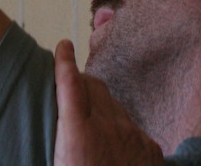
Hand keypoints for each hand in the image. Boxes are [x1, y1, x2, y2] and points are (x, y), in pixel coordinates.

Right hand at [53, 40, 163, 165]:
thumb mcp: (61, 162)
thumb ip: (62, 136)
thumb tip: (49, 124)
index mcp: (79, 133)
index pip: (71, 85)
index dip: (65, 63)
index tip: (64, 46)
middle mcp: (107, 128)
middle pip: (95, 88)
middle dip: (83, 83)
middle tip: (73, 92)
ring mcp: (133, 136)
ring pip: (116, 107)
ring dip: (104, 109)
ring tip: (94, 130)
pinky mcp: (150, 147)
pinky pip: (134, 128)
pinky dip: (122, 130)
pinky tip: (117, 149)